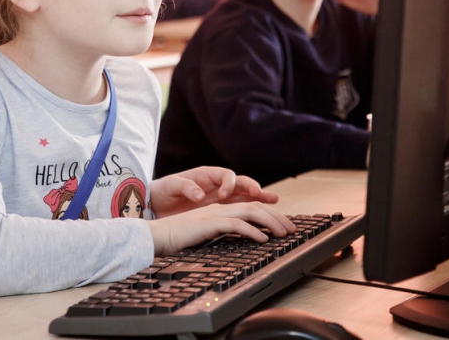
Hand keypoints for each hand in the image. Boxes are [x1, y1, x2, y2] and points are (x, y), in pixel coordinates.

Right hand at [148, 202, 295, 255]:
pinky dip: (252, 231)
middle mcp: (220, 208)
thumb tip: (241, 240)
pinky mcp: (209, 223)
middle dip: (277, 217)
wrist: (156, 235)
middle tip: (292, 230)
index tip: (285, 226)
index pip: (251, 208)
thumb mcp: (205, 234)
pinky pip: (236, 225)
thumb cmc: (177, 238)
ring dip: (270, 222)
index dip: (270, 214)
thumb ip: (222, 233)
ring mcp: (214, 214)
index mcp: (220, 210)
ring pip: (250, 213)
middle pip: (255, 207)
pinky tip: (262, 239)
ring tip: (284, 234)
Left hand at [149, 167, 279, 217]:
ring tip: (275, 202)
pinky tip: (263, 220)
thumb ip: (185, 187)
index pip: (227, 175)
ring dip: (261, 200)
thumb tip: (199, 194)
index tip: (223, 196)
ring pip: (246, 197)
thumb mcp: (171, 186)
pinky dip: (252, 213)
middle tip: (266, 197)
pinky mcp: (222, 211)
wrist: (157, 204)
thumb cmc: (164, 192)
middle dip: (256, 189)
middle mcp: (219, 185)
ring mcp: (223, 198)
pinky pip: (241, 210)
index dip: (229, 184)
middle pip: (243, 184)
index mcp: (208, 175)